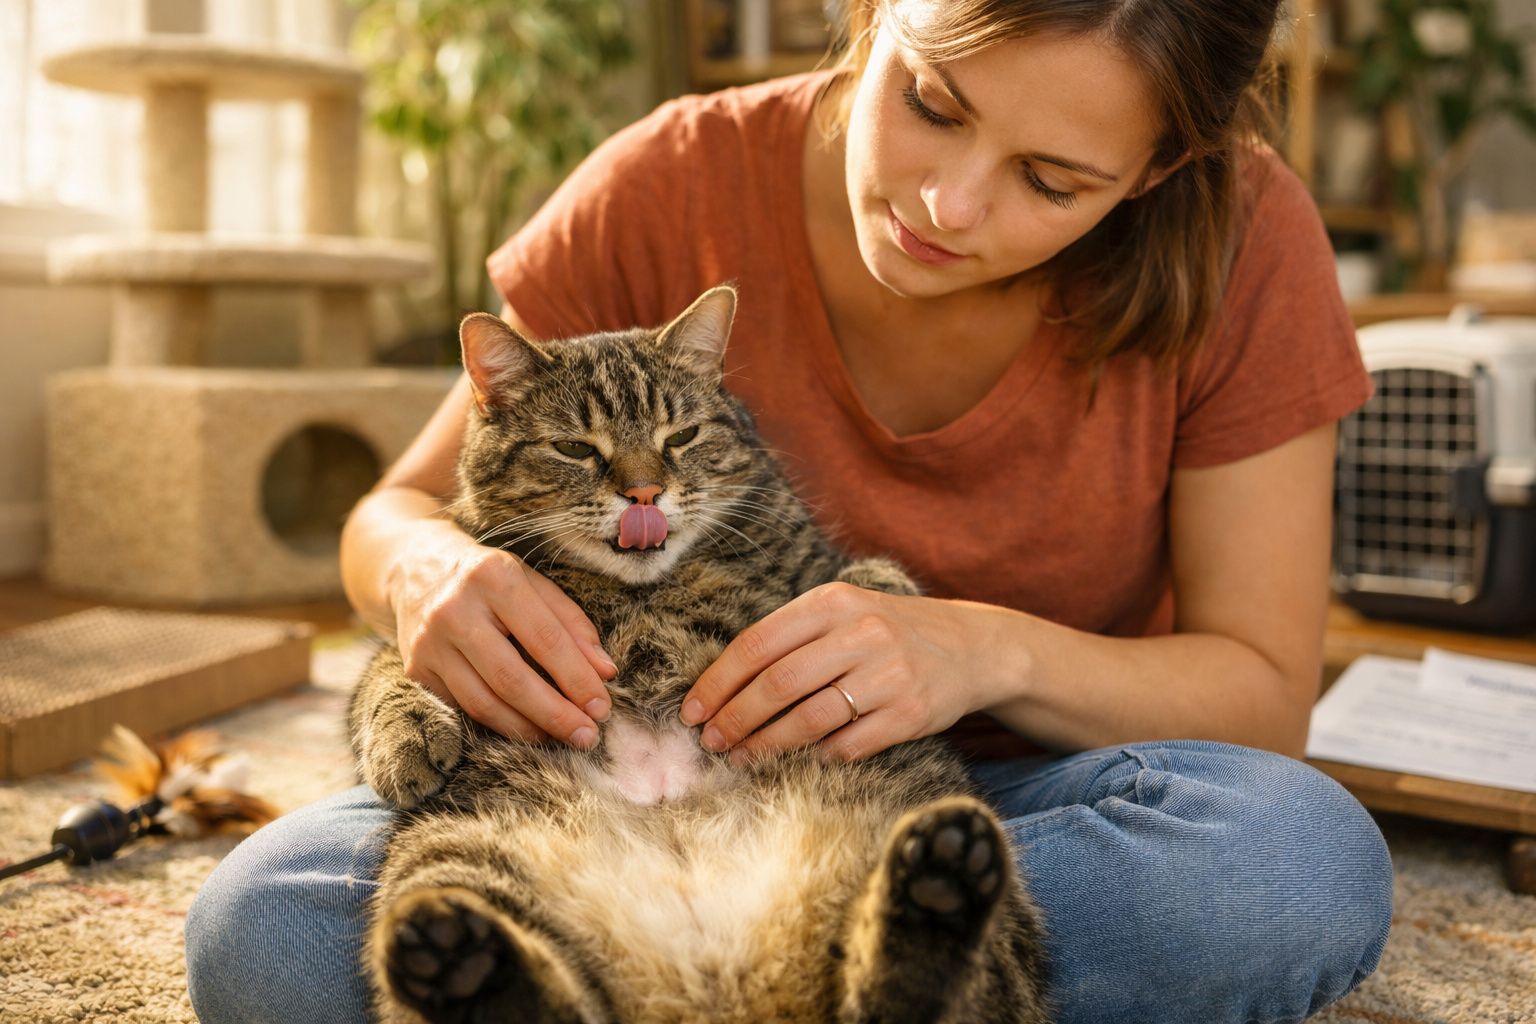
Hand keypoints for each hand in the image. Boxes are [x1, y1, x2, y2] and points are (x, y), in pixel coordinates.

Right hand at [391, 542, 616, 746]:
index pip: (545, 639)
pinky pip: (463, 709)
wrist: (417, 570)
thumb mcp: (534, 584)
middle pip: (511, 679)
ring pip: (483, 703)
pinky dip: (499, 725)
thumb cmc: (490, 579)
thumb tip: (605, 673)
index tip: (601, 707)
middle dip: (555, 714)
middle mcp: (456, 610)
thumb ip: (572, 625)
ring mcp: (429, 643)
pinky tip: (526, 729)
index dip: (577, 678)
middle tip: (587, 735)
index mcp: (494, 577)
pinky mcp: (416, 670)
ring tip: (561, 739)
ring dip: (528, 729)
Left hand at [680, 582, 1006, 762]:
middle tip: (711, 742)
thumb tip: (722, 685)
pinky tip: (793, 763)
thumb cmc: (889, 633)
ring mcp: (889, 674)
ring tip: (739, 758)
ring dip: (765, 745)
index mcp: (834, 602)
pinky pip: (848, 745)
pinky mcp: (911, 714)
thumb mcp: (844, 612)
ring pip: (809, 719)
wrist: (973, 647)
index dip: (718, 682)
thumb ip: (793, 637)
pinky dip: (814, 758)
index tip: (692, 711)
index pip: (758, 644)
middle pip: (777, 683)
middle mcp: (862, 633)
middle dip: (734, 718)